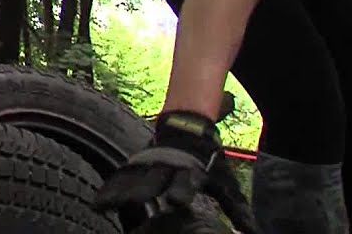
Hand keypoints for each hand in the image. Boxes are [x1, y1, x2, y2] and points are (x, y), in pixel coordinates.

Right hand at [95, 111, 258, 233]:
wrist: (188, 128)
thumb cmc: (208, 162)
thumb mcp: (225, 183)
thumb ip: (236, 208)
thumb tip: (252, 231)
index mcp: (190, 171)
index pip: (185, 181)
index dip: (180, 190)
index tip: (175, 201)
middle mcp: (166, 166)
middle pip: (152, 179)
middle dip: (141, 190)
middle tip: (131, 203)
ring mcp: (148, 163)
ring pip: (131, 178)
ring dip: (118, 191)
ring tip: (104, 206)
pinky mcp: (136, 163)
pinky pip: (120, 177)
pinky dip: (110, 189)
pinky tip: (98, 203)